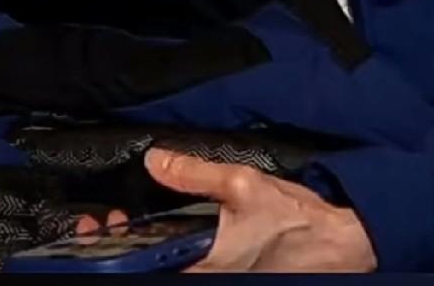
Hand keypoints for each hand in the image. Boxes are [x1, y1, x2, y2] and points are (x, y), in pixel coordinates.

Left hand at [80, 148, 376, 272]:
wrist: (339, 244)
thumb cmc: (296, 219)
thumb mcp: (244, 185)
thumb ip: (195, 174)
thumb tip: (155, 159)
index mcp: (205, 267)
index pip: (145, 267)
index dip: (111, 251)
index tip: (94, 227)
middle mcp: (208, 281)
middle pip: (148, 272)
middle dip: (119, 249)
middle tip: (101, 224)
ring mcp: (219, 280)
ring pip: (165, 272)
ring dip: (139, 253)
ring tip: (122, 227)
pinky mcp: (229, 276)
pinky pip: (185, 270)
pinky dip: (164, 256)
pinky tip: (157, 238)